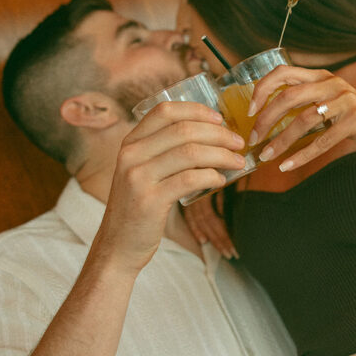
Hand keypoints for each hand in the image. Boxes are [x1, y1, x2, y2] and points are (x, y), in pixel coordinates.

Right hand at [92, 102, 244, 273]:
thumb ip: (163, 153)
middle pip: (183, 130)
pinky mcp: (149, 200)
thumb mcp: (142, 172)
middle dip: (218, 134)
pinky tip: (221, 181)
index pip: (165, 111)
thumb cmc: (138, 207)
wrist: (117, 245)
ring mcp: (138, 177)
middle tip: (238, 143)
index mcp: (130, 143)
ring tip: (238, 162)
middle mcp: (131, 154)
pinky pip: (190, 180)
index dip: (196, 110)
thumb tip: (211, 137)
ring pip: (190, 153)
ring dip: (221, 155)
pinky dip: (212, 176)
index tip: (219, 118)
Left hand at [246, 65, 355, 171]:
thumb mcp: (327, 102)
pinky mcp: (355, 120)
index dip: (262, 89)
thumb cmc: (350, 118)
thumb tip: (264, 117)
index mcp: (320, 76)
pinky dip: (302, 155)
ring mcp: (345, 100)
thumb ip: (303, 102)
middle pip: (289, 97)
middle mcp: (332, 84)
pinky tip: (287, 165)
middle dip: (265, 119)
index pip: (283, 72)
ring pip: (303, 120)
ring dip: (281, 141)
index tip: (249, 110)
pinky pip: (322, 140)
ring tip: (266, 156)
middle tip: (253, 139)